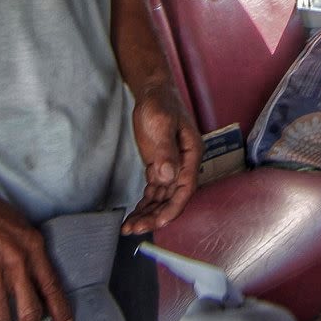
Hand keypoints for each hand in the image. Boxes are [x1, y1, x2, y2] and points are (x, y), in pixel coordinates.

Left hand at [123, 85, 201, 234]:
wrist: (152, 91)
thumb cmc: (160, 103)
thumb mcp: (162, 123)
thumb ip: (165, 150)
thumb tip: (168, 177)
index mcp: (191, 155)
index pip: (185, 189)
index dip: (173, 208)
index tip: (158, 222)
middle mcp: (183, 165)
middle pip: (172, 198)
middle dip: (155, 216)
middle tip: (134, 229)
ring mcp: (171, 167)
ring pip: (162, 198)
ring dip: (148, 214)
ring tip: (129, 227)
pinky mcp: (159, 167)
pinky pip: (154, 192)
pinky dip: (145, 204)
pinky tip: (134, 216)